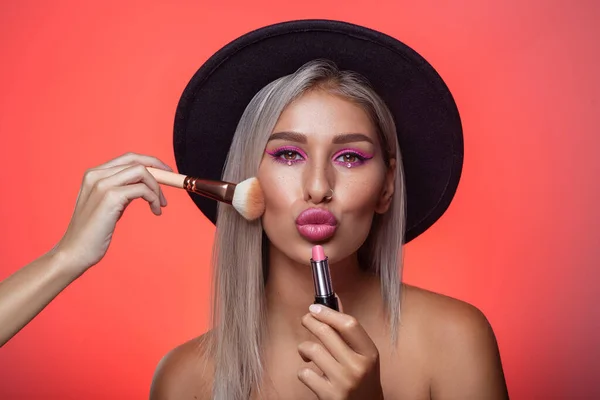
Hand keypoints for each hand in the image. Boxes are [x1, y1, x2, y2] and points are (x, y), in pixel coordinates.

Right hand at [53, 152, 171, 274]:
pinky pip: (143, 190)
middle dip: (159, 170)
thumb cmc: (92, 233)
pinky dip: (154, 199)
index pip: (128, 158)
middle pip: (136, 160)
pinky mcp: (110, 197)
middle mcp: (96, 175)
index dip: (150, 162)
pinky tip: (155, 211)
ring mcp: (102, 184)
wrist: (75, 252)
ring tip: (160, 205)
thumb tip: (144, 186)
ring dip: (157, 188)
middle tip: (172, 182)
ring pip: (142, 172)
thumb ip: (121, 192)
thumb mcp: (107, 206)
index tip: (165, 172)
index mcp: (94, 174)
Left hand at [297, 300, 384, 399]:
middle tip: (306, 320)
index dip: (328, 312)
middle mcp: (358, 367)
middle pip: (326, 333)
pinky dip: (303, 371)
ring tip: (307, 353)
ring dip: (303, 348)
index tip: (315, 307)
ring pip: (312, 351)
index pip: (349, 324)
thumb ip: (348, 330)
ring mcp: (343, 382)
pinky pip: (305, 373)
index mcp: (369, 353)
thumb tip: (334, 301)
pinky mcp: (329, 395)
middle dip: (310, 321)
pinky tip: (311, 373)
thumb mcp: (362, 355)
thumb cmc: (362, 379)